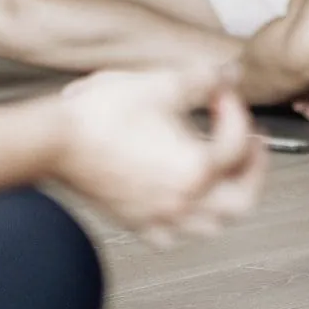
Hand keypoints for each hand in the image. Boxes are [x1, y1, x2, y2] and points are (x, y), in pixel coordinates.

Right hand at [45, 68, 267, 242]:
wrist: (54, 139)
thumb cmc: (101, 115)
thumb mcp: (162, 84)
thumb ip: (205, 78)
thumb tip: (230, 73)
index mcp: (195, 170)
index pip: (236, 142)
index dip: (235, 109)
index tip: (221, 93)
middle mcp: (181, 202)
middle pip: (241, 201)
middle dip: (254, 170)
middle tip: (252, 144)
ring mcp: (157, 216)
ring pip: (211, 226)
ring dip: (226, 199)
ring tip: (225, 173)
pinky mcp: (134, 220)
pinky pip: (170, 235)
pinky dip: (185, 222)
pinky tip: (181, 201)